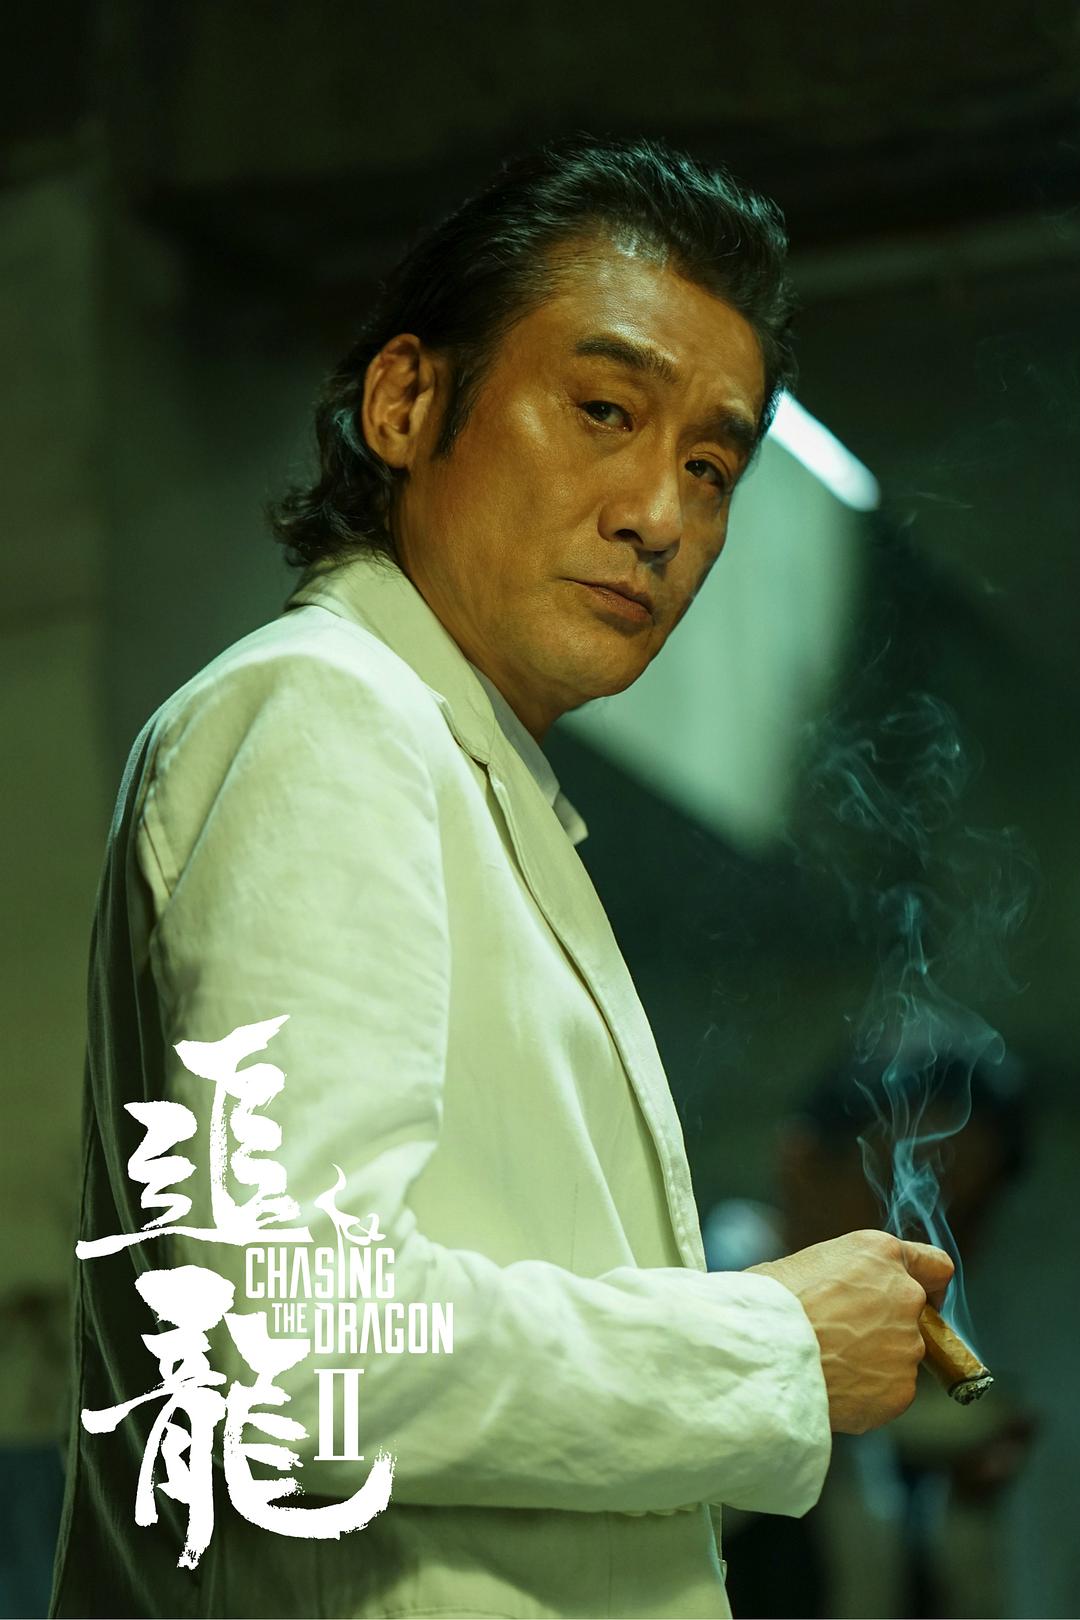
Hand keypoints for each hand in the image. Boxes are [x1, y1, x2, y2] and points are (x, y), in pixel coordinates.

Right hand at [747, 1229, 953, 1434]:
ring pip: (900, 1357)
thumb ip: (846, 1278)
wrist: (762, 1353)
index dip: (929, 1286)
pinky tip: (832, 1388)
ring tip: (827, 1366)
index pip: (936, 1266)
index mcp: (880, 1254)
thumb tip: (845, 1298)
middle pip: (915, 1317)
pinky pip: (889, 1393)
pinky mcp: (902, 1389)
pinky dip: (867, 1395)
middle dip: (889, 1328)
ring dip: (874, 1363)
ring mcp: (908, 1344)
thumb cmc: (768, 1303)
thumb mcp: (808, 1265)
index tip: (920, 1302)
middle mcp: (905, 1295)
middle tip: (846, 1341)